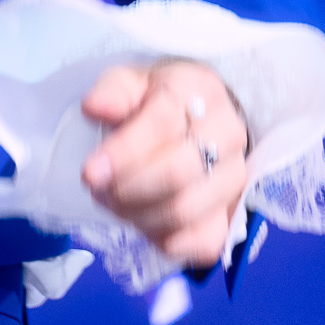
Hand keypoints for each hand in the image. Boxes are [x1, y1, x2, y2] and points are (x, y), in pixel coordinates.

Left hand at [78, 59, 247, 267]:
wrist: (196, 120)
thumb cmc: (155, 101)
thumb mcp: (131, 83)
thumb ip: (113, 92)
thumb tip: (96, 107)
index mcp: (201, 90)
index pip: (163, 124)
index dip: (124, 152)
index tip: (90, 172)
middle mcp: (228, 133)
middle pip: (177, 172)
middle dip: (127, 189)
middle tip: (98, 189)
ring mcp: (234, 176)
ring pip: (186, 210)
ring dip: (138, 215)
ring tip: (113, 203)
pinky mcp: (233, 213)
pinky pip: (203, 242)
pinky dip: (165, 240)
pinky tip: (143, 223)